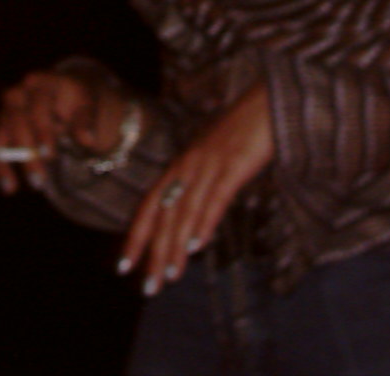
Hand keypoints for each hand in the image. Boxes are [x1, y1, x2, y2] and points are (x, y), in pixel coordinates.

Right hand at [0, 69, 129, 194]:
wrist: (65, 92)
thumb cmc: (77, 98)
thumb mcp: (87, 104)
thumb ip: (85, 121)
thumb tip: (88, 141)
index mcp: (38, 83)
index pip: (36, 108)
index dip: (41, 131)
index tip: (49, 153)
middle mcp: (17, 96)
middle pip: (15, 125)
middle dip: (25, 155)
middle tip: (39, 182)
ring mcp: (5, 114)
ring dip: (2, 164)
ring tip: (10, 188)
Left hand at [118, 85, 271, 295]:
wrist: (266, 101)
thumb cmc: (242, 133)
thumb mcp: (213, 160)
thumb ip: (200, 188)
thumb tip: (194, 228)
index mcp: (180, 165)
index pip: (150, 205)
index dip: (136, 236)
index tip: (124, 267)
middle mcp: (188, 166)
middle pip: (164, 214)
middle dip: (154, 253)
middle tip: (149, 287)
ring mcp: (209, 164)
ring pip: (186, 211)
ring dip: (176, 247)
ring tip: (170, 277)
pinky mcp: (234, 164)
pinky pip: (215, 196)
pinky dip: (204, 221)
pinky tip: (198, 244)